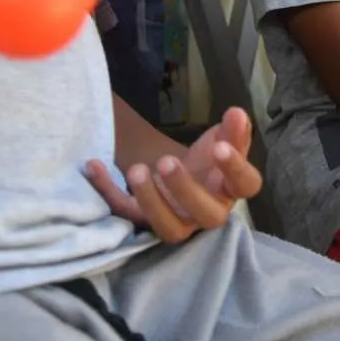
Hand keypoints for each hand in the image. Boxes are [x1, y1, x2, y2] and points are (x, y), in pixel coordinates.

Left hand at [84, 107, 261, 243]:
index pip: (245, 186)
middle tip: (167, 161)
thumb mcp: (223, 140)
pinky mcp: (145, 220)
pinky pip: (126, 214)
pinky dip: (108, 192)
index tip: (219, 147)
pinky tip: (94, 166)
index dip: (234, 169)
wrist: (186, 178)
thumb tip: (237, 113)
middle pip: (205, 215)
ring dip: (150, 201)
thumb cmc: (208, 162)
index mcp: (231, 189)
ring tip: (137, 170)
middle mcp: (207, 212)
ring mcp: (177, 220)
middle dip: (184, 190)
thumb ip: (233, 129)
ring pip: (167, 227)